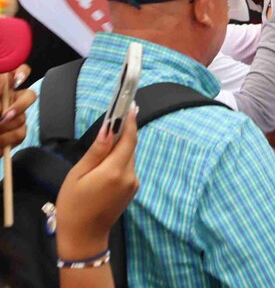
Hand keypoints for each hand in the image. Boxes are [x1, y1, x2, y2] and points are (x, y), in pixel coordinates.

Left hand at [0, 65, 35, 147]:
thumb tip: (4, 85)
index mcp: (1, 87)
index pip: (19, 72)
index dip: (22, 73)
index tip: (17, 79)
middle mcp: (9, 100)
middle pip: (30, 96)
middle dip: (20, 106)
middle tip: (5, 115)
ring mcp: (14, 116)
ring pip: (22, 118)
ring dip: (5, 127)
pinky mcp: (15, 132)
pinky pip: (20, 133)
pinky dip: (6, 138)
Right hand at [56, 105, 139, 259]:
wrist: (84, 236)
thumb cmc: (74, 205)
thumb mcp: (78, 175)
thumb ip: (97, 151)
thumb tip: (109, 129)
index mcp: (115, 171)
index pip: (128, 139)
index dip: (130, 121)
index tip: (131, 104)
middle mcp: (129, 175)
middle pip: (130, 146)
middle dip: (123, 132)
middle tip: (117, 115)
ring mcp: (133, 183)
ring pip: (129, 156)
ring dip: (120, 147)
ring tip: (105, 142)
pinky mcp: (133, 188)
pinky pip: (128, 167)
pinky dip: (120, 160)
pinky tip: (105, 164)